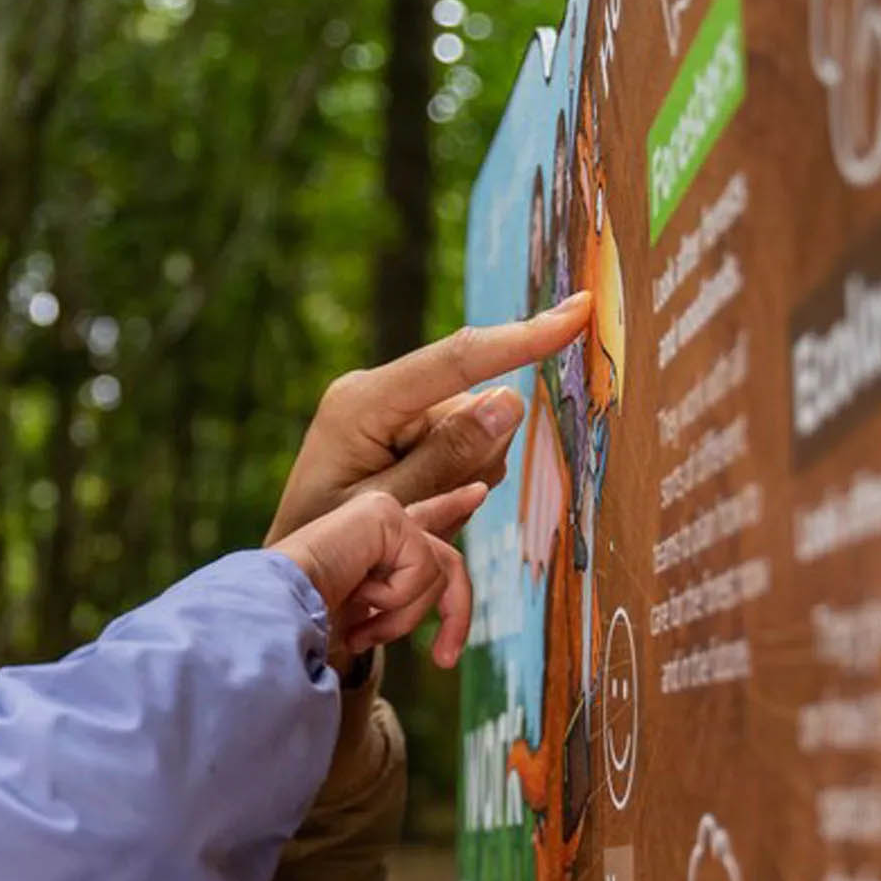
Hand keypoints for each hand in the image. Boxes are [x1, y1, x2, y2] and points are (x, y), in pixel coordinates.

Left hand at [264, 292, 591, 543]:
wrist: (302, 571)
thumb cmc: (330, 542)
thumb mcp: (389, 509)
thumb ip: (447, 458)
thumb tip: (509, 399)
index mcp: (362, 402)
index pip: (457, 360)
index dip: (523, 338)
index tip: (579, 310)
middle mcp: (377, 391)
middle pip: (475, 407)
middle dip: (475, 460)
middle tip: (429, 511)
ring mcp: (391, 407)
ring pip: (477, 432)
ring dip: (463, 478)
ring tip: (413, 514)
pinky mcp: (403, 424)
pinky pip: (464, 447)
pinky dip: (455, 481)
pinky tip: (418, 504)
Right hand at [275, 484, 488, 668]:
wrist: (273, 614)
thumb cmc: (299, 626)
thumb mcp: (360, 616)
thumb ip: (394, 600)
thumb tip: (429, 599)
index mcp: (367, 541)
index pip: (421, 520)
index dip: (452, 506)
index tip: (480, 492)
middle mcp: (377, 519)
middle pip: (447, 559)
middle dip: (457, 612)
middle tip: (446, 660)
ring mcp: (383, 513)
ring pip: (440, 572)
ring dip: (403, 619)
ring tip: (362, 635)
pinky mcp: (387, 515)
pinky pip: (424, 569)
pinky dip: (396, 601)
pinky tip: (358, 599)